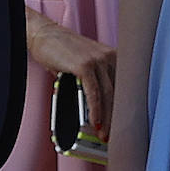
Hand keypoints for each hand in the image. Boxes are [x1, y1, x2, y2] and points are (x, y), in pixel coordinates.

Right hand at [26, 8, 115, 136]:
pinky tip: (95, 122)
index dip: (125, 107)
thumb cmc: (63, 51)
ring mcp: (98, 59)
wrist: (44, 34)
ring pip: (108, 95)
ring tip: (103, 135)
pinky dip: (95, 110)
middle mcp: (109, 56)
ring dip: (107, 118)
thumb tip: (98, 110)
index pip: (125, 86)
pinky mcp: (85, 64)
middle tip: (114, 136)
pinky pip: (94, 92)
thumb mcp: (84, 66)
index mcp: (113, 56)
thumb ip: (94, 83)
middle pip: (119, 92)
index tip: (124, 125)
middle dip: (117, 117)